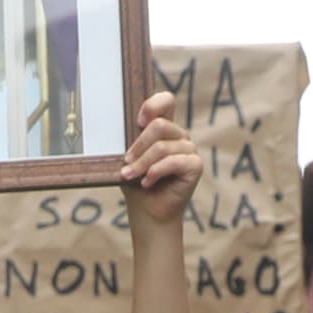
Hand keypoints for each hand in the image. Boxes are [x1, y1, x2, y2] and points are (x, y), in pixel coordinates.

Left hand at [121, 93, 201, 224]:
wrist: (147, 211)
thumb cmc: (136, 183)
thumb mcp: (129, 158)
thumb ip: (130, 139)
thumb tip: (117, 126)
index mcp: (164, 128)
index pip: (167, 101)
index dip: (153, 105)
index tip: (138, 122)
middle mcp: (179, 136)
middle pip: (159, 125)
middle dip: (138, 146)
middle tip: (126, 163)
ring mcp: (189, 150)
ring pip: (162, 147)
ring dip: (142, 163)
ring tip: (130, 176)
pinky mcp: (195, 165)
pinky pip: (173, 161)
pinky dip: (156, 172)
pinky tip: (147, 182)